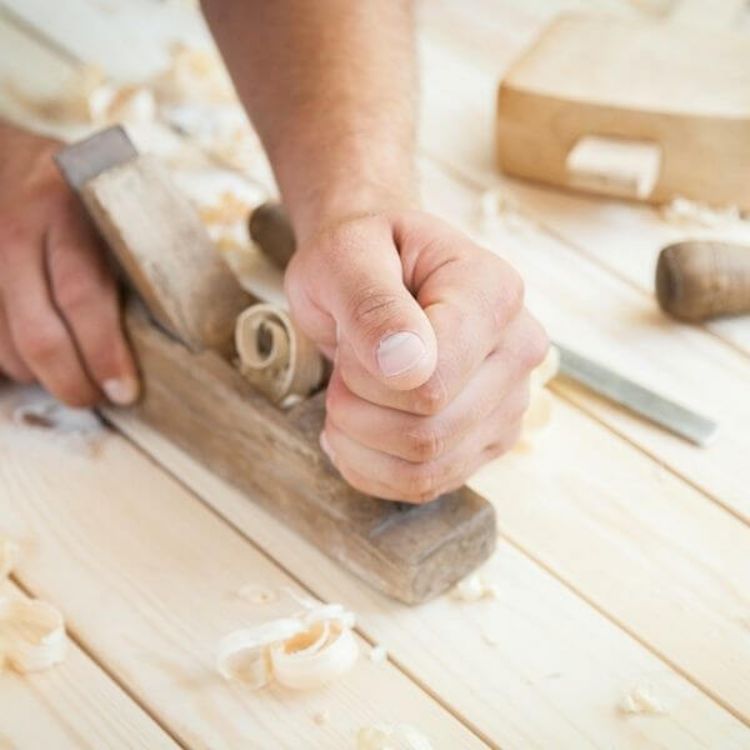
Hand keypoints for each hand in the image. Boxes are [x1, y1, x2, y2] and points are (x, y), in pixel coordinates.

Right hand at [0, 122, 137, 406]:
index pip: (84, 295)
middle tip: (98, 400)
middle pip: (39, 333)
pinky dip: (15, 365)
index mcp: (69, 213)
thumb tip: (184, 326)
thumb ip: (143, 254)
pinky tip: (40, 364)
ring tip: (76, 381)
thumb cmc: (83, 196)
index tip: (125, 390)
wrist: (6, 161)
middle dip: (72, 381)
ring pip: (7, 346)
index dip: (104, 352)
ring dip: (42, 378)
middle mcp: (18, 234)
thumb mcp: (117, 207)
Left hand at [285, 209, 547, 502]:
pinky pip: (427, 485)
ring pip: (426, 468)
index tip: (351, 340)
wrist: (375, 271)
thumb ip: (372, 304)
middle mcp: (518, 350)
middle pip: (428, 432)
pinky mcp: (488, 439)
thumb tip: (408, 368)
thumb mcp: (345, 258)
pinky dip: (373, 469)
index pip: (433, 383)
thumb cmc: (360, 257)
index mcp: (493, 294)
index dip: (368, 378)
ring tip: (346, 397)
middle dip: (357, 411)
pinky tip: (355, 431)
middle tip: (342, 369)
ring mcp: (508, 400)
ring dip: (360, 443)